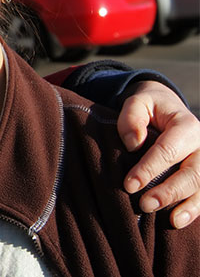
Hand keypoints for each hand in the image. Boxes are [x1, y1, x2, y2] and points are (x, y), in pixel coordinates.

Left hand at [117, 80, 199, 228]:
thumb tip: (133, 144)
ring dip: (187, 206)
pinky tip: (180, 221)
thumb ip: (132, 117)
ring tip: (171, 220)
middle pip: (191, 173)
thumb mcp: (138, 102)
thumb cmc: (149, 107)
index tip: (130, 185)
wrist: (167, 109)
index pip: (167, 150)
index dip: (149, 169)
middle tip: (145, 204)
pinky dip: (194, 209)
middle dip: (169, 191)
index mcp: (186, 126)